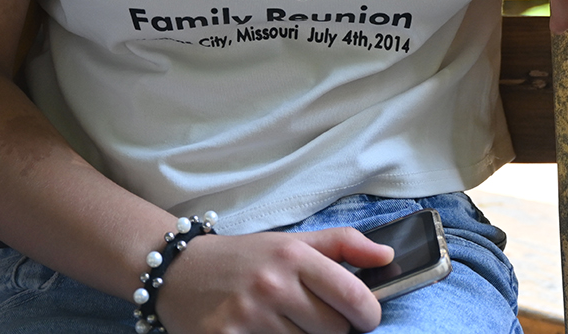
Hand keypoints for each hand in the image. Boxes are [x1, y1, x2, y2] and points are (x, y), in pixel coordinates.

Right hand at [154, 228, 391, 333]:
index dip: (368, 314)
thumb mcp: (292, 241)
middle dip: (331, 328)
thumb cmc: (244, 258)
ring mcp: (248, 317)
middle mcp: (272, 285)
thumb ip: (344, 245)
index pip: (353, 295)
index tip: (366, 318)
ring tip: (285, 324)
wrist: (179, 271)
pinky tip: (265, 333)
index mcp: (293, 255)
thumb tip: (388, 255)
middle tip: (312, 318)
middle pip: (333, 330)